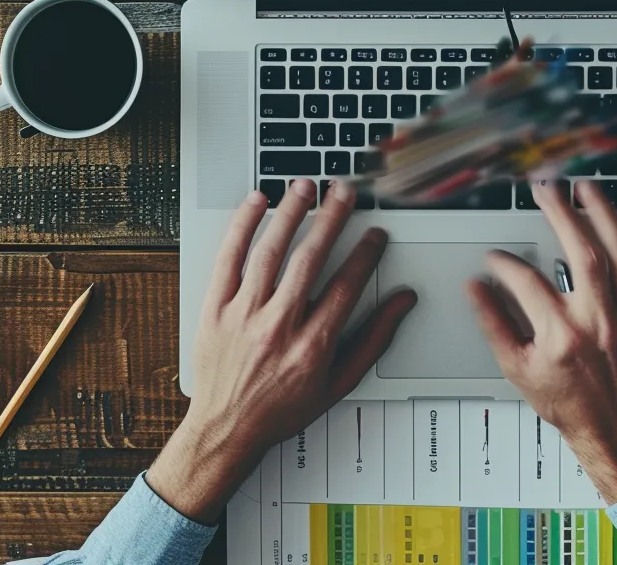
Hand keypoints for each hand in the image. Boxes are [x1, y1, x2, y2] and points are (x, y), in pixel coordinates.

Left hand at [148, 179, 416, 521]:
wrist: (226, 429)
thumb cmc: (282, 410)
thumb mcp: (339, 384)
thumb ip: (374, 340)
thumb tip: (401, 304)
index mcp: (312, 347)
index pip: (346, 286)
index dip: (366, 254)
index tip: (376, 233)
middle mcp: (277, 327)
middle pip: (309, 260)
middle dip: (331, 220)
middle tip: (344, 192)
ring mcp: (243, 316)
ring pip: (269, 252)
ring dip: (289, 214)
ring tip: (304, 187)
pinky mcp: (215, 310)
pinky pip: (228, 259)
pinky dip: (241, 228)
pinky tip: (256, 203)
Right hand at [468, 180, 616, 502]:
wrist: (611, 428)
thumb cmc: (567, 401)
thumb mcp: (517, 368)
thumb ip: (494, 323)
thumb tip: (476, 287)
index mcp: (562, 336)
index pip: (527, 282)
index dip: (505, 263)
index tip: (495, 257)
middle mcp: (600, 322)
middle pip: (583, 253)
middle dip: (562, 214)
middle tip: (547, 190)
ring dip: (606, 215)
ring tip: (588, 189)